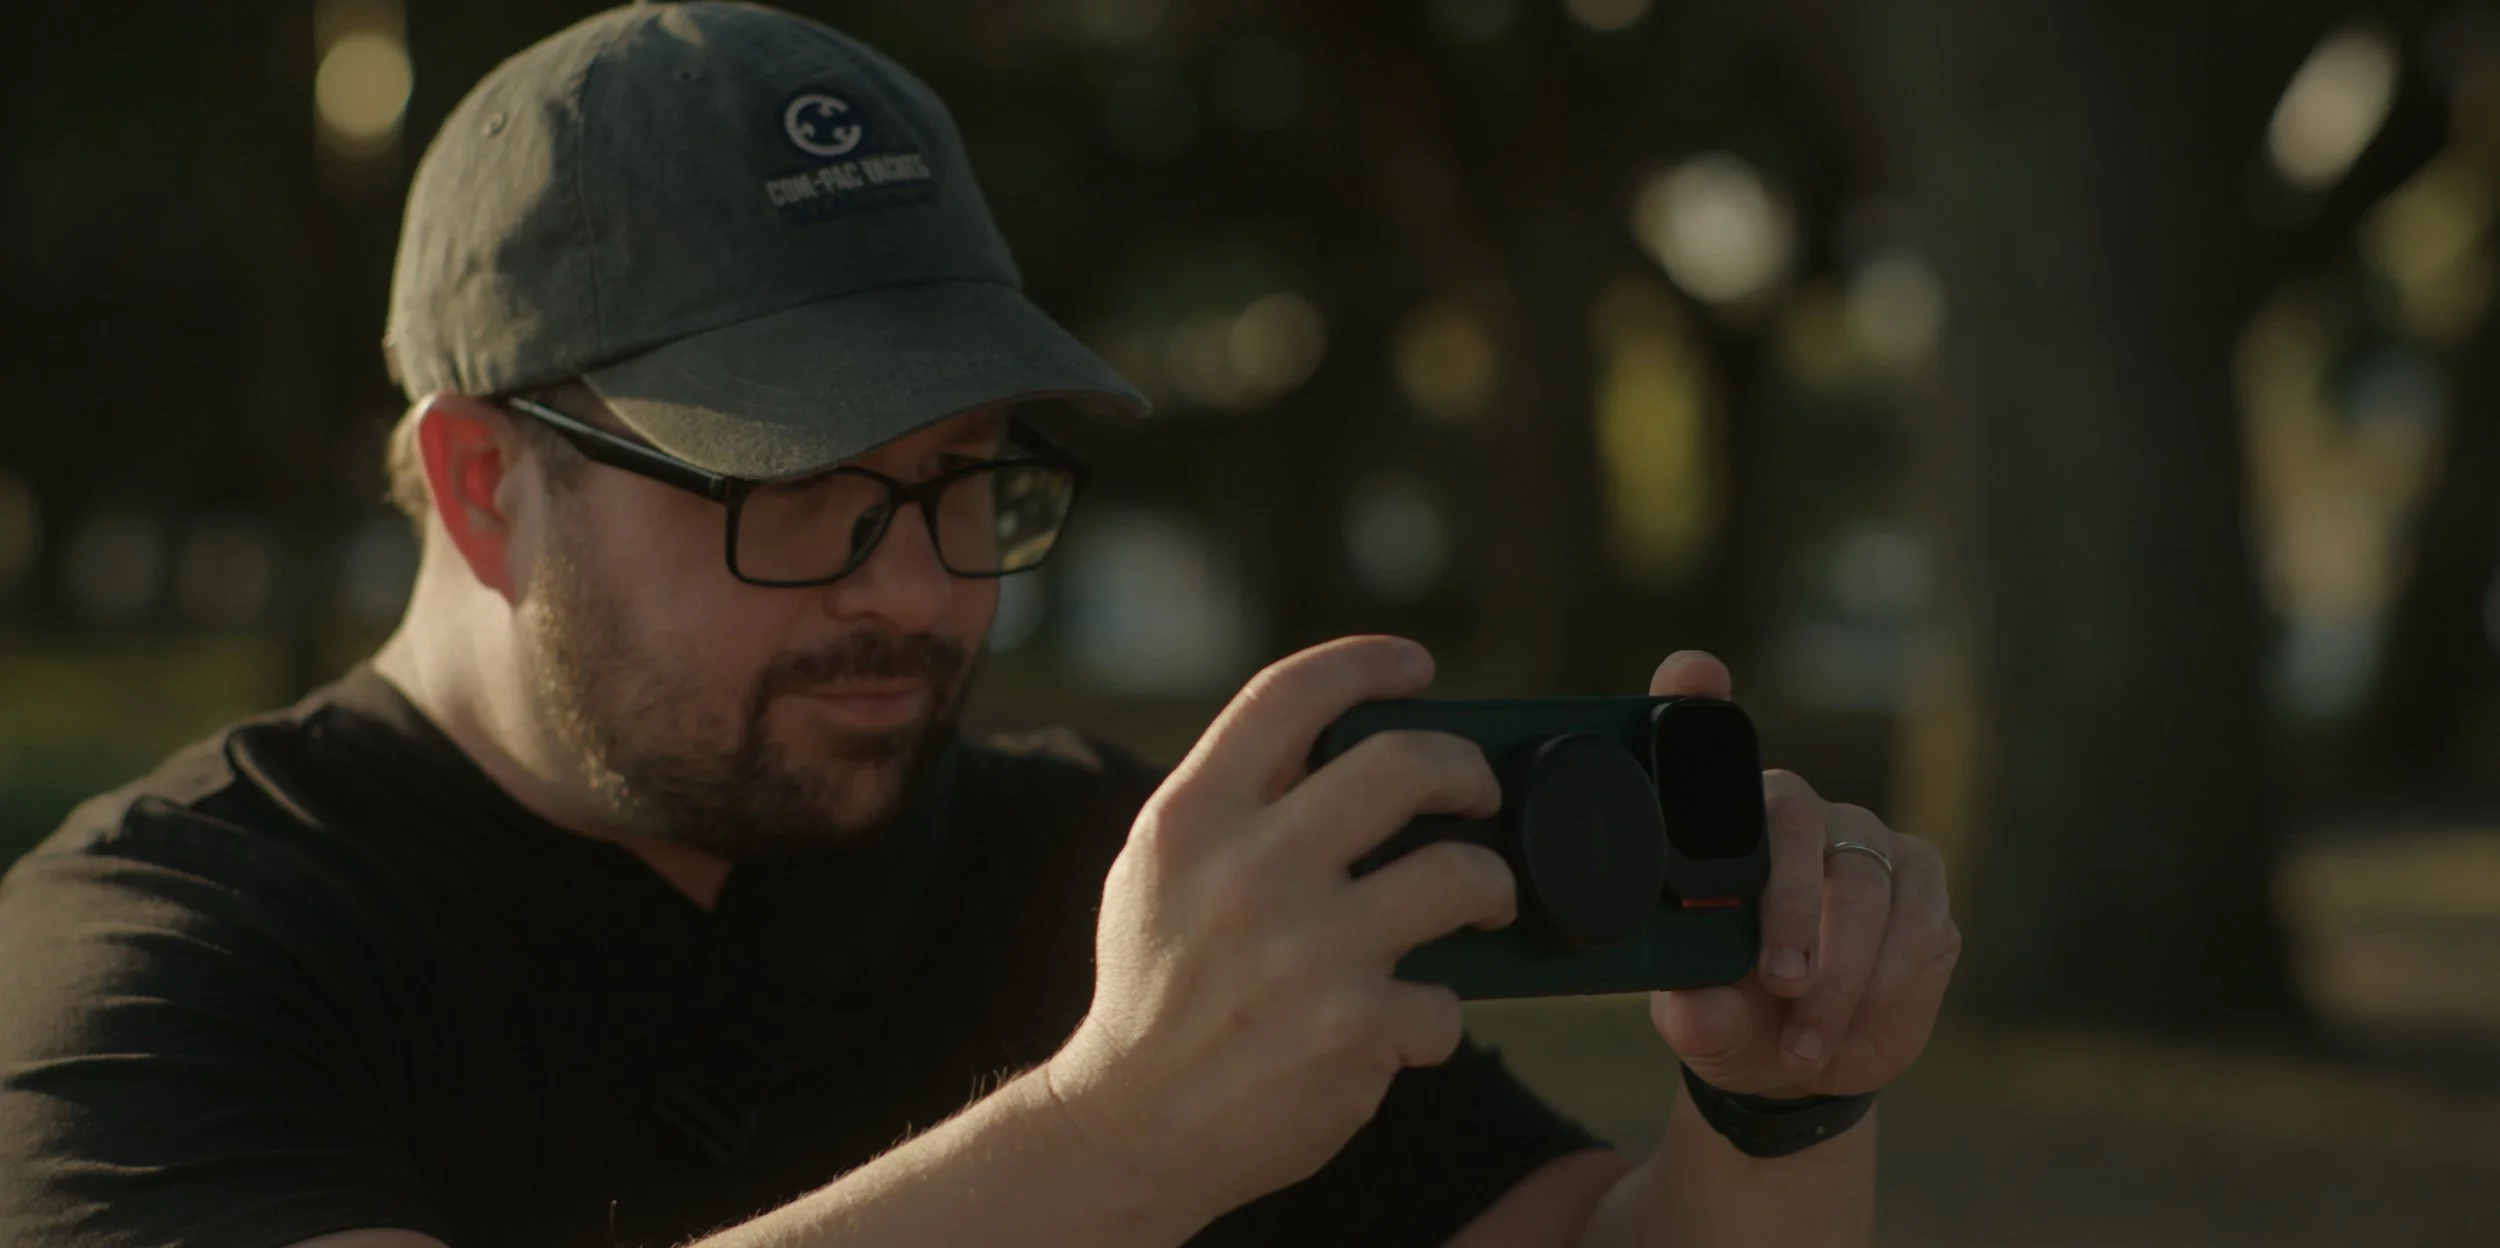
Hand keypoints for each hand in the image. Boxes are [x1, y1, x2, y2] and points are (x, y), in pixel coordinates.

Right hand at [1045, 636, 1516, 1224]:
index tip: (1416, 667)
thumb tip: (1347, 739)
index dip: (1367, 663)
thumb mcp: (1158, 868)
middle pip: (1406, 764)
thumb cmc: (1155, 985)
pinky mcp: (1355, 1031)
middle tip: (1478, 792)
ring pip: (1463, 874)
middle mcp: (1249, 871)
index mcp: (1192, 817)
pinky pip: (1448, 999)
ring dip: (1491, 885)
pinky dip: (1438, 1012)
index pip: (1291, 694)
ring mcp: (1308, 952)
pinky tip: (1407, 1020)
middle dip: (1467, 769)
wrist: (1128, 1126)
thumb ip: (1235, 800)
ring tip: (1483, 899)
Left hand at [1645, 651, 1960, 1099]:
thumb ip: (1694, 1013)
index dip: (1698, 699)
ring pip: (1867, 888)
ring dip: (1843, 975)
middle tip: (1777, 983)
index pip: (1706, 742)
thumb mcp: (1699, 1022)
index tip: (1691, 672)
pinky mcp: (1923, 883)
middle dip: (1792, 911)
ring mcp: (1865, 839)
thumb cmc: (1733, 1017)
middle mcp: (1797, 812)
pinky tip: (1857, 1027)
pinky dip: (1891, 982)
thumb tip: (1691, 1009)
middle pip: (1801, 827)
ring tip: (1806, 1044)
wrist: (1802, 1063)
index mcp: (1720, 826)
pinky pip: (1920, 922)